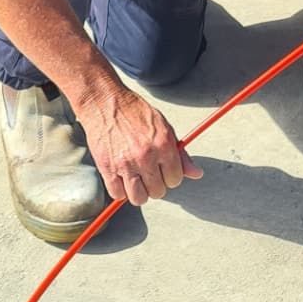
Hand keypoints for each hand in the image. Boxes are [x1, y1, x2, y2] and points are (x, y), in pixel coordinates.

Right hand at [73, 80, 203, 206]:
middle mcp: (146, 156)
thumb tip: (196, 173)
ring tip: (137, 179)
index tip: (164, 170)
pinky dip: (120, 190)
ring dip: (139, 192)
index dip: (171, 176)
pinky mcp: (107, 168)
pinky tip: (122, 178)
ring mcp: (126, 164)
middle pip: (158, 191)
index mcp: (163, 145)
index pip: (175, 179)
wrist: (106, 103)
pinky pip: (117, 194)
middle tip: (149, 172)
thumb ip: (180, 154)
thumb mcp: (164, 127)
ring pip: (139, 198)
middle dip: (156, 184)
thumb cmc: (135, 112)